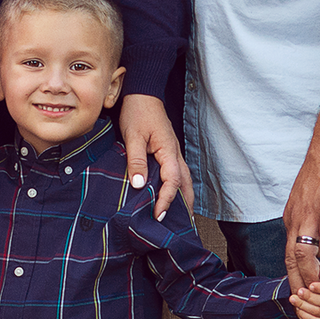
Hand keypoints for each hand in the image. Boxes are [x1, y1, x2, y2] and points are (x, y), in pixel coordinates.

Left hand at [119, 93, 193, 220]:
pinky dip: (177, 187)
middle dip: (185, 205)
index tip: (158, 214)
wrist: (142, 93)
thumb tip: (140, 185)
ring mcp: (173, 152)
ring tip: (180, 216)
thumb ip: (136, 160)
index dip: (166, 200)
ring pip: (184, 179)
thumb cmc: (137, 111)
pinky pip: (177, 173)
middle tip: (182, 225)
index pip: (173, 181)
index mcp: (169, 151)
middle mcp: (175, 153)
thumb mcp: (133, 136)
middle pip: (186, 184)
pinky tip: (170, 194)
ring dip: (183, 197)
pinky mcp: (168, 151)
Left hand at [282, 137, 319, 287]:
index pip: (287, 253)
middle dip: (301, 282)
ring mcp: (312, 212)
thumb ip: (313, 226)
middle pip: (292, 257)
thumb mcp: (313, 203)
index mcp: (293, 217)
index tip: (302, 295)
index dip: (293, 276)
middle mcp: (297, 217)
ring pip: (305, 250)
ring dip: (314, 273)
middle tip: (312, 302)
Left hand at [289, 264, 319, 318]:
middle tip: (299, 291)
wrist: (306, 288)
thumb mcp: (316, 270)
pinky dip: (305, 316)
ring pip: (319, 312)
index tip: (310, 285)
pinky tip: (297, 309)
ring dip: (304, 305)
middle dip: (310, 297)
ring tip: (293, 298)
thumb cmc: (313, 277)